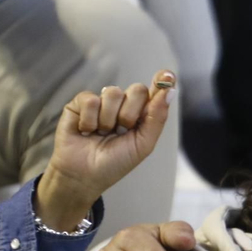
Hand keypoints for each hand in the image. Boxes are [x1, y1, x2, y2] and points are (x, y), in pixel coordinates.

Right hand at [37, 71, 175, 229]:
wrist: (84, 175)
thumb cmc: (115, 163)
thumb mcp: (143, 144)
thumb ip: (157, 117)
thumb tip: (171, 90)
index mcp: (141, 114)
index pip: (155, 92)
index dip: (162, 81)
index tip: (167, 74)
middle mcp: (123, 104)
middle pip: (137, 89)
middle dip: (130, 113)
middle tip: (121, 131)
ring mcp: (102, 102)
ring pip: (113, 92)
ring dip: (108, 119)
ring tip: (101, 134)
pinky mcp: (80, 103)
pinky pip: (90, 99)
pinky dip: (89, 120)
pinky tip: (86, 131)